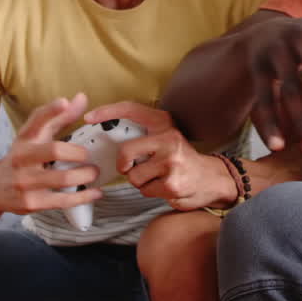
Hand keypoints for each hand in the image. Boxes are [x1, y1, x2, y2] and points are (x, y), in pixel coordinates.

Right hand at [0, 93, 104, 214]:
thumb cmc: (22, 158)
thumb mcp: (35, 136)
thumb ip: (59, 117)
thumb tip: (82, 97)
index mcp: (25, 138)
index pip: (36, 120)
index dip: (51, 110)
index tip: (64, 102)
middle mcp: (22, 157)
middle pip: (54, 150)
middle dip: (78, 153)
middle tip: (88, 155)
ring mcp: (26, 181)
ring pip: (62, 178)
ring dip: (84, 175)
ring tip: (94, 173)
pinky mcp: (32, 202)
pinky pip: (63, 201)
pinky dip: (83, 197)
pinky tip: (94, 192)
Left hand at [85, 102, 237, 210]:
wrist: (213, 179)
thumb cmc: (182, 159)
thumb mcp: (166, 138)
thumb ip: (144, 136)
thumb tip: (107, 141)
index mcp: (164, 123)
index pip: (131, 109)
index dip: (107, 112)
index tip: (89, 117)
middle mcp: (169, 138)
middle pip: (125, 152)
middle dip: (125, 165)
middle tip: (134, 167)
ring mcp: (171, 161)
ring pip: (133, 176)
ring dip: (141, 181)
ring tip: (159, 177)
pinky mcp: (172, 184)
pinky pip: (145, 191)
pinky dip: (151, 191)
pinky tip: (166, 186)